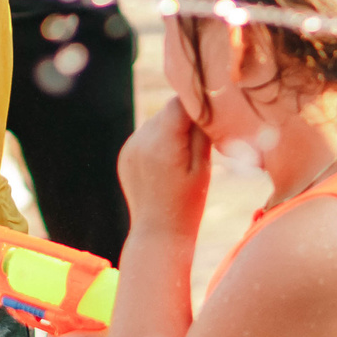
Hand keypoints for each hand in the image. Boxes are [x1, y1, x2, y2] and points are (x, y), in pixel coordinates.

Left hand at [116, 97, 210, 235]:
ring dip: (171, 130)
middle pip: (168, 111)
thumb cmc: (188, 204)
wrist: (158, 235)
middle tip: (202, 138)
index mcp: (162, 142)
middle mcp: (141, 140)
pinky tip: (167, 165)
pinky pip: (146, 137)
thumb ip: (202, 132)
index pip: (180, 101)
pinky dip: (159, 142)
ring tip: (183, 157)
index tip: (212, 112)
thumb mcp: (203, 167)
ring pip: (157, 122)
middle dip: (185, 119)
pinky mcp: (125, 155)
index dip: (197, 103)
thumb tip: (203, 103)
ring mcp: (130, 147)